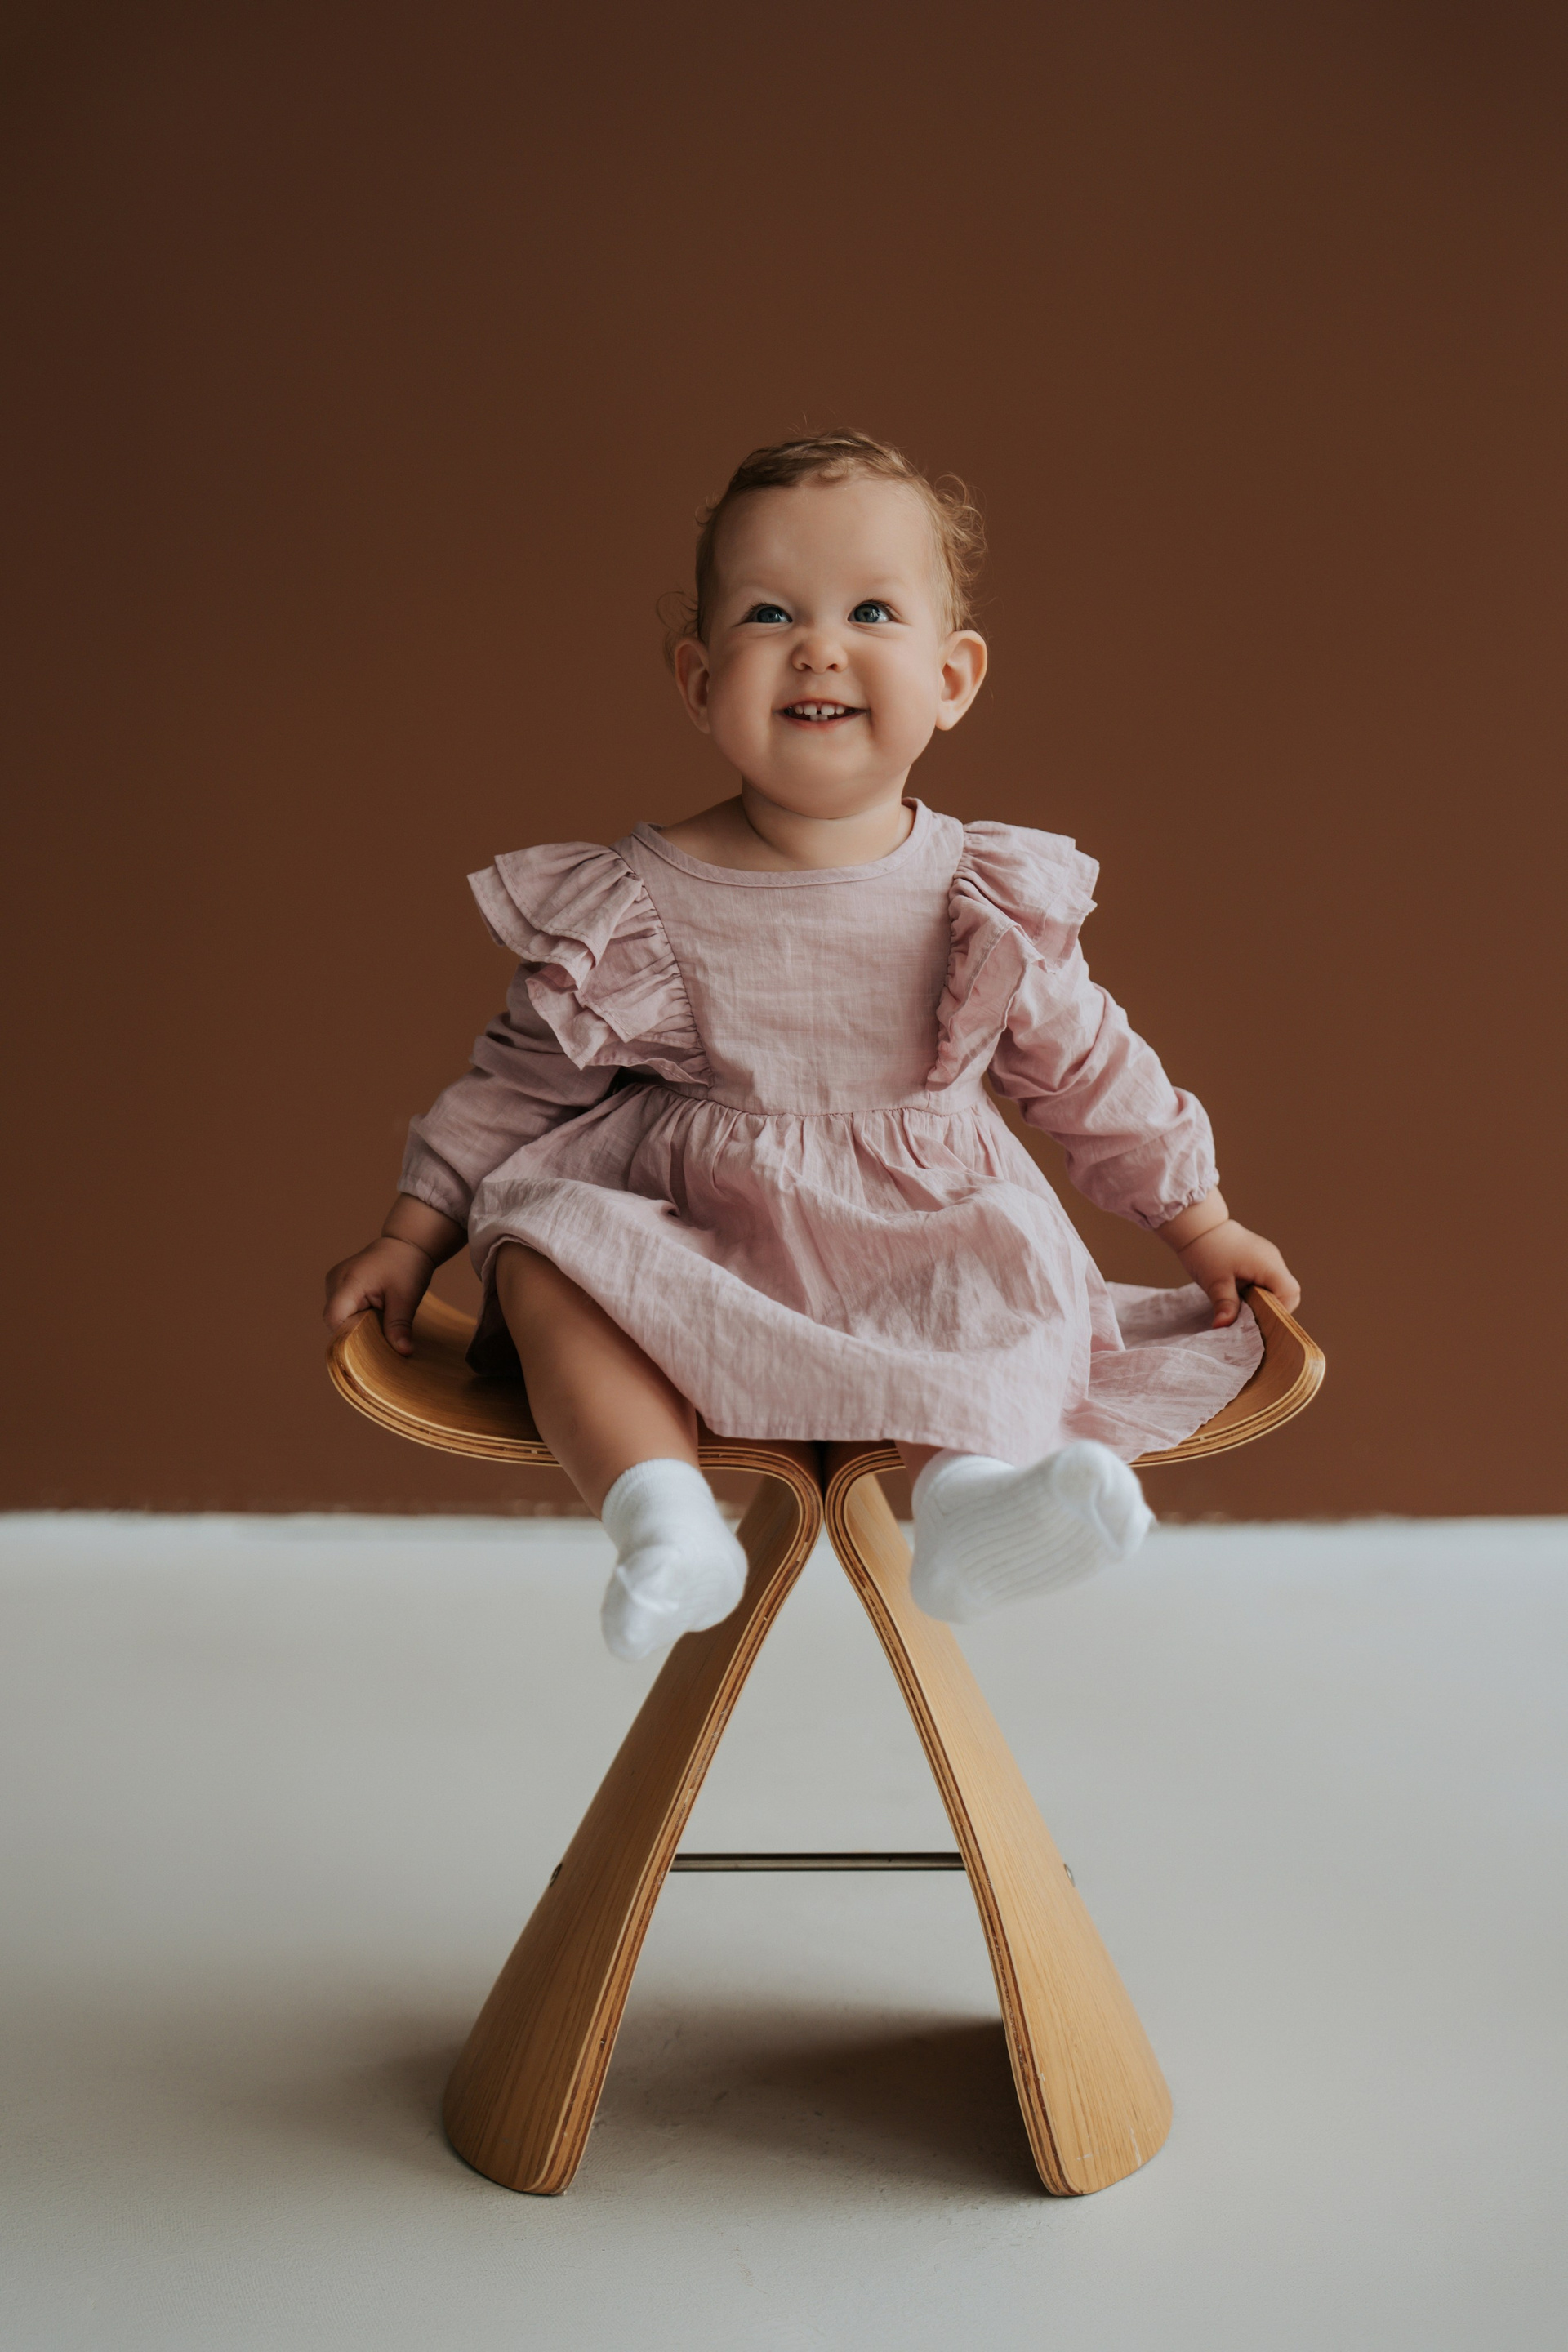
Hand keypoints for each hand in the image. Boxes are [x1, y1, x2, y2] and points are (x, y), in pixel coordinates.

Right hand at [323, 1235, 436, 1357]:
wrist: (406, 1244)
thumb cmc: (407, 1266)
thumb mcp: (407, 1297)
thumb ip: (399, 1326)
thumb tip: (403, 1352)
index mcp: (348, 1281)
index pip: (334, 1319)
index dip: (349, 1337)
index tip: (371, 1345)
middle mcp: (335, 1280)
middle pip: (334, 1321)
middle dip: (355, 1334)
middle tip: (380, 1338)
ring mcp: (334, 1282)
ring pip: (338, 1317)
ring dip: (356, 1325)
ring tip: (379, 1323)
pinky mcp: (339, 1285)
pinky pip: (342, 1309)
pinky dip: (356, 1317)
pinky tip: (374, 1316)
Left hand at [1173, 1219, 1300, 1329]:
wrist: (1198, 1226)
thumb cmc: (1207, 1250)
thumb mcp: (1215, 1282)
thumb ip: (1225, 1305)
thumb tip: (1223, 1326)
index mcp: (1268, 1264)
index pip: (1290, 1293)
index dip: (1280, 1310)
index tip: (1260, 1320)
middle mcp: (1273, 1260)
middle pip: (1288, 1292)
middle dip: (1272, 1308)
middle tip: (1250, 1316)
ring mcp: (1268, 1257)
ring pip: (1277, 1287)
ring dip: (1264, 1299)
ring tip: (1243, 1305)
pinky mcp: (1259, 1258)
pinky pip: (1267, 1280)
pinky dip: (1258, 1291)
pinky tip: (1240, 1293)